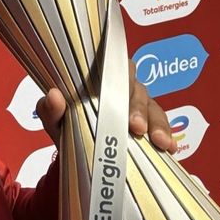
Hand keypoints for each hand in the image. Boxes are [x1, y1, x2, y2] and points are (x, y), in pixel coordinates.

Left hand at [35, 61, 176, 153]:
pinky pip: (163, 127)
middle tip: (136, 127)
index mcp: (100, 79)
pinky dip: (167, 135)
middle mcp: (123, 89)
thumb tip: (53, 95)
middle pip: (137, 88)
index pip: (114, 67)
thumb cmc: (67, 124)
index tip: (119, 93)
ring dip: (157, 123)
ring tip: (157, 141)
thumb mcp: (55, 119)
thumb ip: (50, 108)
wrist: (78, 153)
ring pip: (153, 107)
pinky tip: (169, 147)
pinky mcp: (151, 127)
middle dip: (138, 107)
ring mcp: (140, 107)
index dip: (119, 76)